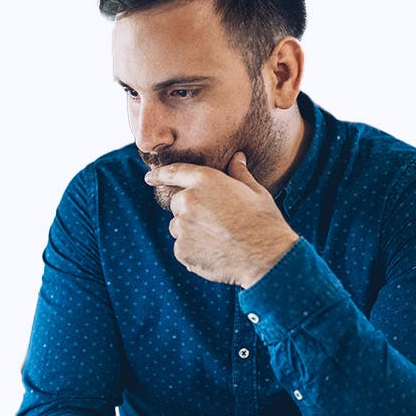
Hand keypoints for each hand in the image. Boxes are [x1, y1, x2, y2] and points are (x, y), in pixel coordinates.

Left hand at [144, 152, 298, 287]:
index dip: (159, 174)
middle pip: (177, 204)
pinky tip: (216, 253)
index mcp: (205, 181)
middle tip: (217, 222)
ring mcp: (182, 227)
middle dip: (191, 210)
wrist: (266, 257)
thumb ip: (239, 173)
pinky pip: (182, 247)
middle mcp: (188, 200)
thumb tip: (237, 157)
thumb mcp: (255, 191)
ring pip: (179, 227)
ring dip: (191, 231)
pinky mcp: (182, 250)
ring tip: (219, 239)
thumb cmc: (264, 222)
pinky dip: (194, 250)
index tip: (149, 177)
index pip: (174, 172)